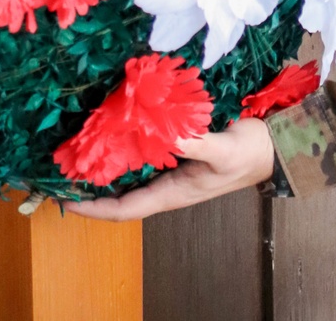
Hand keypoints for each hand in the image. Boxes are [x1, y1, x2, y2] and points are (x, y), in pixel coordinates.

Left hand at [64, 117, 275, 221]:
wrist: (273, 146)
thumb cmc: (248, 152)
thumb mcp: (222, 148)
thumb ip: (195, 143)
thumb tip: (164, 132)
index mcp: (172, 192)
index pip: (123, 209)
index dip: (92, 207)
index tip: (64, 198)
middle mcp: (167, 184)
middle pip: (120, 194)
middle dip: (90, 187)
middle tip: (62, 168)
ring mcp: (171, 170)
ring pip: (130, 174)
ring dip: (106, 165)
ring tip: (80, 148)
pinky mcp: (178, 152)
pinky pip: (145, 153)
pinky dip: (127, 144)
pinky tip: (117, 128)